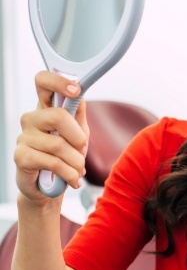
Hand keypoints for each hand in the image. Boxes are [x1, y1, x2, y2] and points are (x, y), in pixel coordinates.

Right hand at [14, 71, 88, 202]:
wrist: (49, 187)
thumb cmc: (63, 155)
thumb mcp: (77, 132)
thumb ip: (78, 113)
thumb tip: (80, 93)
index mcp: (45, 108)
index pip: (43, 82)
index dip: (59, 82)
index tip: (76, 90)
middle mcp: (32, 119)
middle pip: (58, 116)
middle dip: (78, 137)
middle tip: (82, 149)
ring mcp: (24, 137)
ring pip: (59, 145)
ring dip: (76, 162)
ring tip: (78, 170)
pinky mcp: (21, 156)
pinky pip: (53, 163)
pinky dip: (69, 174)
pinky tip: (73, 180)